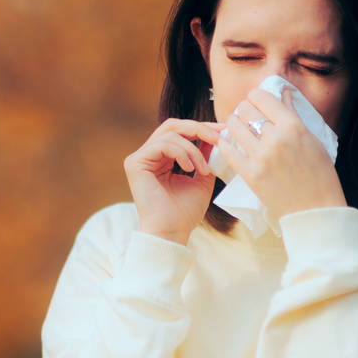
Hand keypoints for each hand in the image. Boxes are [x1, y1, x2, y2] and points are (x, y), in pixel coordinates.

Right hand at [125, 118, 225, 244]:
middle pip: (172, 125)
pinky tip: (189, 169)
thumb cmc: (185, 212)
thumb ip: (205, 156)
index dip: (201, 128)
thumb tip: (215, 134)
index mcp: (161, 158)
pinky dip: (181, 153)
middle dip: (198, 128)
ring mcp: (139, 158)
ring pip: (170, 134)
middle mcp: (148, 155)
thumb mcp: (202, 178)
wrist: (172, 232)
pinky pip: (162, 145)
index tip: (223, 130)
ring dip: (193, 149)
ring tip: (203, 169)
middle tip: (218, 137)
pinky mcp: (134, 163)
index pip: (179, 131)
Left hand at [218, 86, 346, 216]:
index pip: (262, 97)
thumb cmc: (320, 175)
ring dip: (233, 124)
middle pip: (245, 109)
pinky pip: (227, 150)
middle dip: (244, 109)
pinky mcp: (250, 174)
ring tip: (239, 129)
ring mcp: (260, 157)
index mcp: (293, 126)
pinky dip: (225, 143)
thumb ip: (294, 115)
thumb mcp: (313, 140)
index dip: (257, 96)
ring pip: (233, 126)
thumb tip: (284, 92)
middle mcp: (275, 138)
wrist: (315, 210)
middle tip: (247, 116)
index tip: (257, 102)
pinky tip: (229, 143)